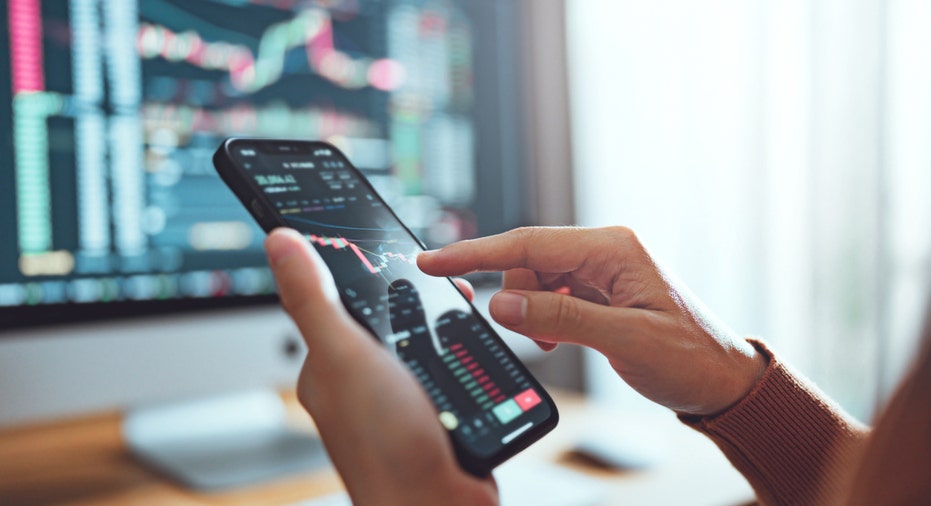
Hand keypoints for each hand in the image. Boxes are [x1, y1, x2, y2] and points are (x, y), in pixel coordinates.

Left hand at [265, 228, 496, 504]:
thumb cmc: (384, 448)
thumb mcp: (345, 356)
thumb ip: (315, 299)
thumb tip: (278, 241)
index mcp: (327, 365)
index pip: (334, 299)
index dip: (358, 267)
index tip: (384, 245)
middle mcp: (360, 381)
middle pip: (384, 315)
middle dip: (413, 295)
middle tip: (440, 283)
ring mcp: (398, 397)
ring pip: (421, 338)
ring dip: (444, 324)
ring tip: (461, 312)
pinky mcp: (435, 410)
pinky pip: (449, 365)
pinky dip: (464, 353)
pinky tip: (472, 350)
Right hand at [418, 226, 767, 415]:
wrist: (721, 382)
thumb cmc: (690, 358)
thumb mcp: (625, 340)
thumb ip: (561, 318)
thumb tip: (502, 303)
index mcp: (613, 249)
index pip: (530, 242)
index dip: (476, 253)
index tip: (435, 261)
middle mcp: (604, 252)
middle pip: (528, 260)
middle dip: (515, 297)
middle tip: (529, 336)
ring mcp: (601, 272)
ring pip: (535, 280)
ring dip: (531, 312)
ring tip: (554, 342)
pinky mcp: (598, 293)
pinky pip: (550, 297)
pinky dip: (543, 318)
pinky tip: (558, 338)